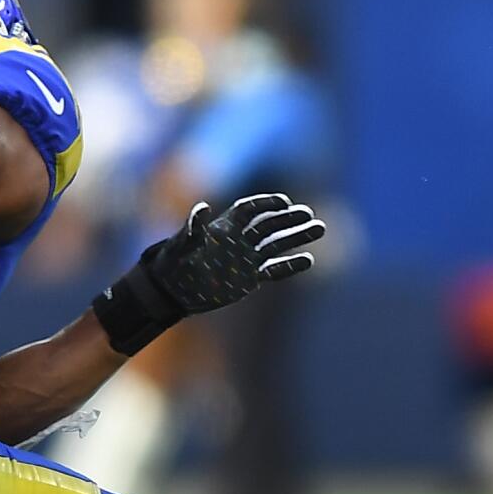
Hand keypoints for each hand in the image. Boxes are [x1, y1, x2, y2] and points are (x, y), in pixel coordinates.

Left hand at [144, 195, 322, 310]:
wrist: (173, 290)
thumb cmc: (172, 264)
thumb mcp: (180, 245)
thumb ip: (193, 227)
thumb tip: (203, 207)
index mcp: (224, 227)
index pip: (250, 210)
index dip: (267, 204)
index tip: (284, 202)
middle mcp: (239, 239)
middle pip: (269, 225)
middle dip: (289, 219)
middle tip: (309, 215)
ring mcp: (246, 258)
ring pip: (277, 244)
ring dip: (297, 237)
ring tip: (320, 229)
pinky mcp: (250, 277)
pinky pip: (275, 269)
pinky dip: (290, 265)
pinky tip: (308, 260)